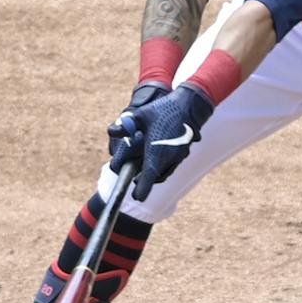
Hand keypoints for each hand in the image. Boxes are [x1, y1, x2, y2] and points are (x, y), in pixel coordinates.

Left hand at [107, 84, 215, 199]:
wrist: (189, 104)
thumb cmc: (163, 109)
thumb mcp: (140, 114)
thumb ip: (125, 124)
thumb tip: (112, 131)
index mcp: (157, 150)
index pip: (148, 175)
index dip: (142, 188)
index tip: (137, 197)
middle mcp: (170, 156)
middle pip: (155, 176)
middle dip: (145, 181)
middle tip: (135, 182)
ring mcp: (179, 155)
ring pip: (164, 172)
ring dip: (153, 174)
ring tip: (142, 175)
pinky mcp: (183, 153)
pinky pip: (170, 166)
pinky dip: (161, 168)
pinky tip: (155, 162)